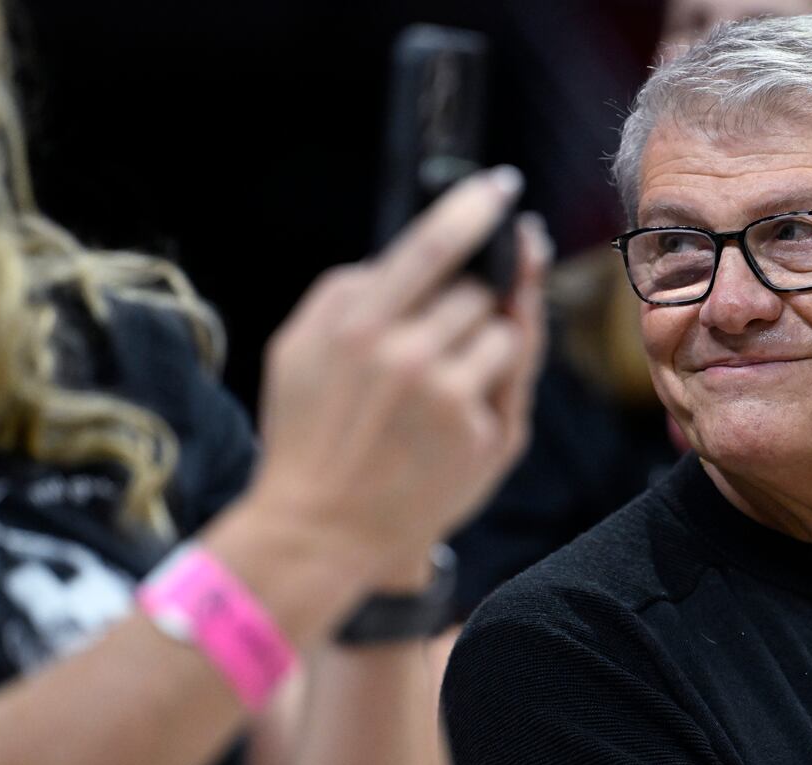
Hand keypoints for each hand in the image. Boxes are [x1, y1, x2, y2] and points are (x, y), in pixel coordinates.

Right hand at [245, 166, 549, 593]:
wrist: (317, 531)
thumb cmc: (307, 436)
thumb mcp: (297, 348)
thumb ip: (348, 289)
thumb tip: (409, 252)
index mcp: (358, 326)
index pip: (434, 246)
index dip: (475, 207)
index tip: (503, 185)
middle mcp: (410, 357)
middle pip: (478, 290)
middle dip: (470, 299)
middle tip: (439, 334)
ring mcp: (453, 400)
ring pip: (504, 331)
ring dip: (484, 341)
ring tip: (438, 382)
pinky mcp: (484, 439)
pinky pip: (514, 378)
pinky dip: (493, 380)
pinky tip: (460, 400)